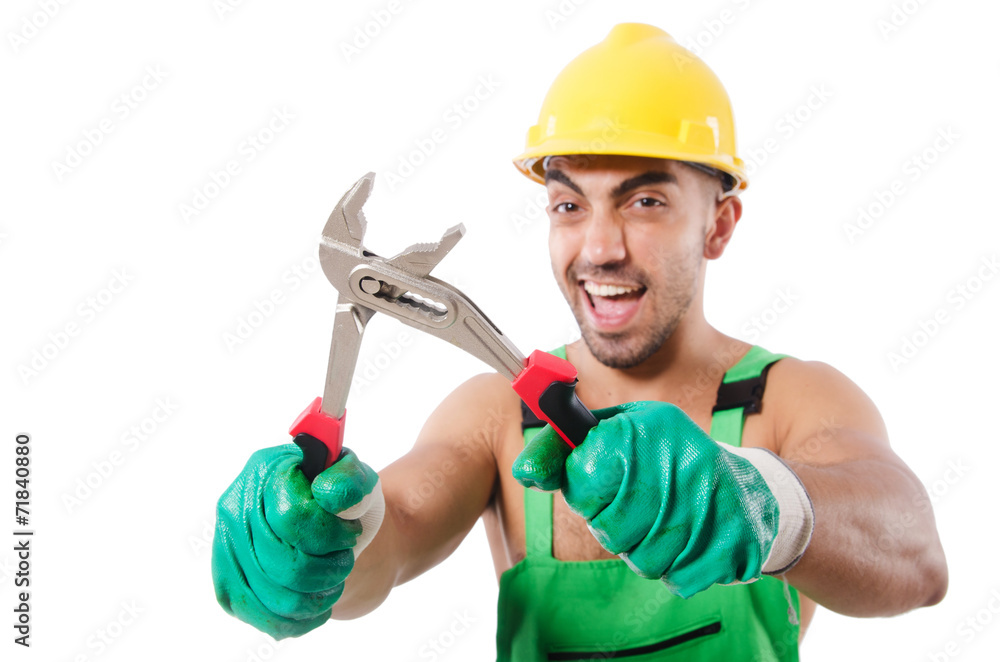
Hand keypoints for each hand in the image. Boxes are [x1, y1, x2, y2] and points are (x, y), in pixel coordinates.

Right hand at [212, 444, 384, 637]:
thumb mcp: (355, 477)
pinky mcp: (229, 588)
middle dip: (329, 570)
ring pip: (276, 599)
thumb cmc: (340, 498)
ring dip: (318, 596)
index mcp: (264, 472)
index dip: (330, 534)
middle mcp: (235, 510)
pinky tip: (319, 603)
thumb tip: (327, 496)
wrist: (327, 524)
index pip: (292, 519)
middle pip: (284, 566)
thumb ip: (348, 480)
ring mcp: (226, 551)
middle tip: (345, 559)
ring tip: (335, 580)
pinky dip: (301, 619)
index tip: (351, 532)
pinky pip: (264, 619)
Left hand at [512, 401, 811, 597]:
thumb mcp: (621, 433)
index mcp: (649, 428)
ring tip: (663, 527)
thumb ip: (566, 448)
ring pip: (640, 559)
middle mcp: (681, 461)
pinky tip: (689, 544)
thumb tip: (524, 470)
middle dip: (615, 528)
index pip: (585, 479)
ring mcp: (709, 505)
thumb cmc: (673, 461)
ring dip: (645, 551)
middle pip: (610, 529)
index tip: (600, 492)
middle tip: (634, 514)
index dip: (586, 495)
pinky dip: (677, 569)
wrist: (755, 494)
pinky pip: (676, 578)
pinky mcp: (730, 546)